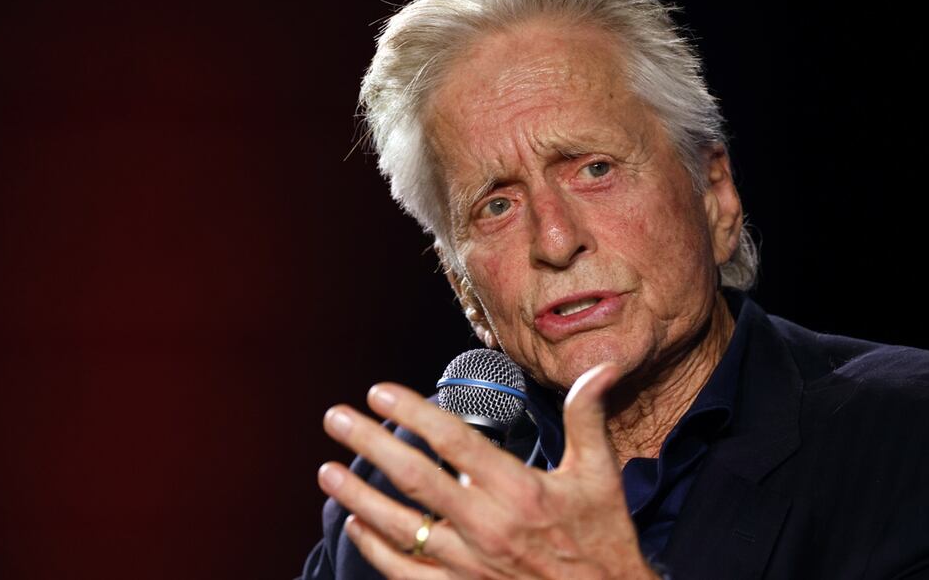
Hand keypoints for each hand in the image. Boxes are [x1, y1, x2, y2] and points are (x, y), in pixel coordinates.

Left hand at [317, 363, 658, 578]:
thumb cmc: (602, 541)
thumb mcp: (600, 476)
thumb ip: (587, 418)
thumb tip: (599, 368)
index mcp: (519, 490)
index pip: (453, 441)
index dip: (412, 413)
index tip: (379, 393)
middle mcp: (487, 526)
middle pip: (414, 477)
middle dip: (368, 443)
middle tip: (335, 418)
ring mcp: (469, 564)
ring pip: (399, 527)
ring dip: (358, 496)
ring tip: (326, 473)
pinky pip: (406, 572)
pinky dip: (376, 548)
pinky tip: (356, 526)